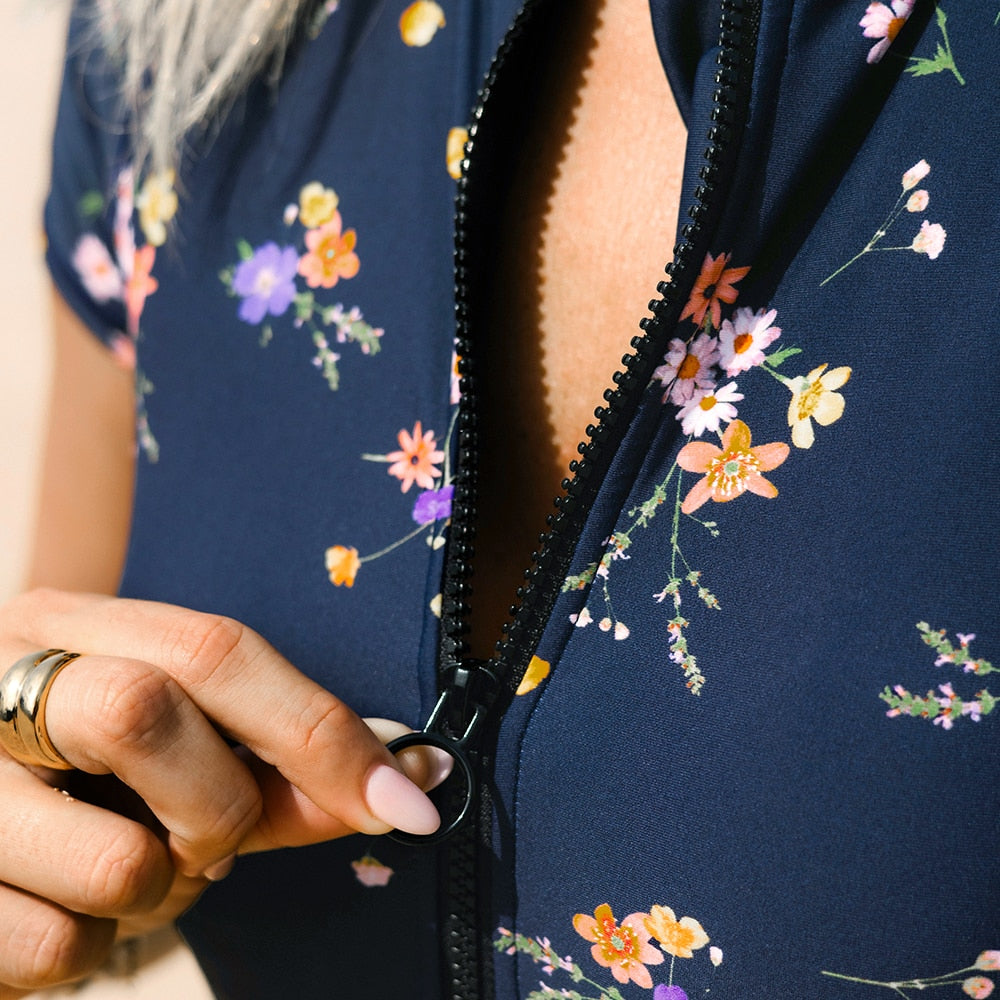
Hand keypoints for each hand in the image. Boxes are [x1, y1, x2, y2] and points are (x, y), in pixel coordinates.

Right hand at [0, 589, 442, 996]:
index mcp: (67, 628)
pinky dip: (90, 949)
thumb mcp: (181, 758)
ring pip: (116, 859)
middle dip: (218, 806)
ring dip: (158, 893)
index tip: (409, 798)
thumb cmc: (85, 785)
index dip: (320, 728)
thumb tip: (411, 783)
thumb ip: (282, 771)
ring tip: (122, 869)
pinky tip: (60, 907)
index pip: (213, 649)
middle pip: (143, 712)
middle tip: (208, 843)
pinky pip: (54, 947)